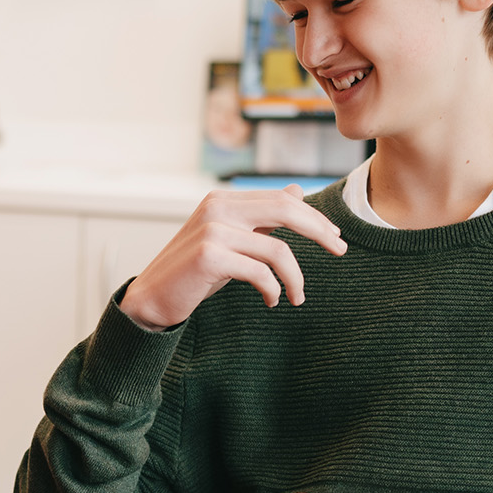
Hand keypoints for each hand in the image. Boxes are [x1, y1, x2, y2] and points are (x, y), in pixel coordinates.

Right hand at [120, 188, 346, 329]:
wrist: (152, 298)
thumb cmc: (193, 272)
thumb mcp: (230, 240)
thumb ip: (261, 218)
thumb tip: (297, 191)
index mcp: (222, 200)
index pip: (281, 199)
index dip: (313, 217)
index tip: (334, 236)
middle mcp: (217, 208)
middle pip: (286, 210)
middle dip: (320, 231)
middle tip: (341, 250)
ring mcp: (212, 231)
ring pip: (277, 250)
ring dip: (296, 278)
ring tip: (297, 297)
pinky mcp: (210, 256)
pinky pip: (261, 273)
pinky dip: (273, 290)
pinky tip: (272, 301)